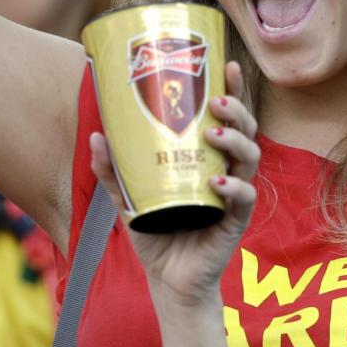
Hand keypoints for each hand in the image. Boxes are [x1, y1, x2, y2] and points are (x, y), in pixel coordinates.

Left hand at [90, 61, 259, 308]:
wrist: (168, 281)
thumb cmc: (155, 233)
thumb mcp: (127, 197)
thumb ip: (112, 170)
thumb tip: (96, 135)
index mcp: (207, 157)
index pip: (226, 116)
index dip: (232, 89)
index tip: (228, 64)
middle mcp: (226, 169)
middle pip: (246, 129)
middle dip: (236, 109)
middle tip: (216, 101)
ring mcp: (234, 195)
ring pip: (250, 157)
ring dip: (235, 140)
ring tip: (214, 134)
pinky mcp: (234, 222)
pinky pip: (244, 199)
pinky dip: (234, 187)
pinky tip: (218, 181)